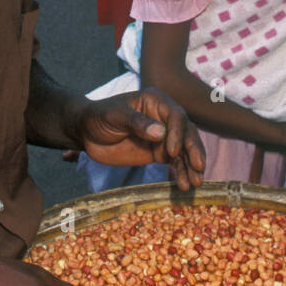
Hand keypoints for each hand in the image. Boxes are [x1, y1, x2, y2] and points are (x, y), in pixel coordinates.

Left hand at [76, 88, 205, 189]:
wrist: (86, 132)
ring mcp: (164, 136)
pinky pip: (175, 162)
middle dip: (194, 151)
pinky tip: (184, 184)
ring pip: (184, 150)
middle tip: (199, 168)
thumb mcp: (114, 115)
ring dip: (191, 166)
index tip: (172, 152)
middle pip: (186, 133)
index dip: (177, 133)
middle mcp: (165, 117)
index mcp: (156, 101)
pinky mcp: (159, 152)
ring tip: (195, 183)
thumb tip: (160, 133)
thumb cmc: (98, 116)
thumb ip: (136, 122)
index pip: (176, 115)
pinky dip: (181, 173)